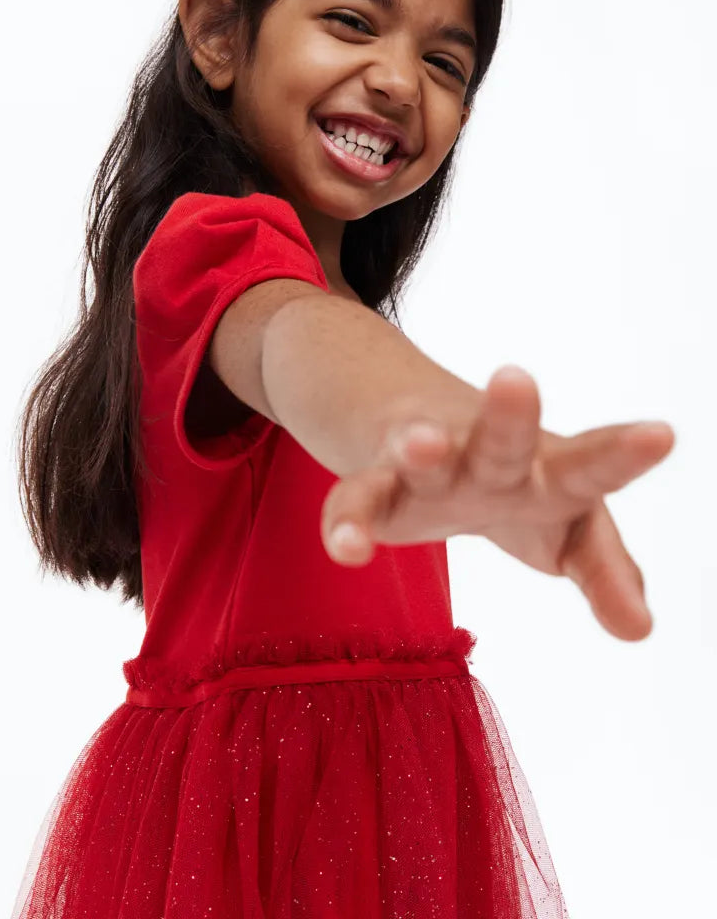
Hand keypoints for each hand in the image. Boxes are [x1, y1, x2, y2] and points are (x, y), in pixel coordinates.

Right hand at [319, 365, 675, 641]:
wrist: (421, 428)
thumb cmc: (515, 487)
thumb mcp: (567, 527)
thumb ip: (604, 571)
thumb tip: (640, 628)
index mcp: (549, 471)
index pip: (589, 466)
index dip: (621, 454)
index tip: (661, 434)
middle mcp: (489, 459)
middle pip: (503, 441)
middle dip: (510, 416)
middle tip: (516, 379)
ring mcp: (429, 469)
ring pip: (423, 458)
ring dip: (422, 449)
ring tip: (421, 442)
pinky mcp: (378, 489)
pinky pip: (357, 503)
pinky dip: (349, 523)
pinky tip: (347, 549)